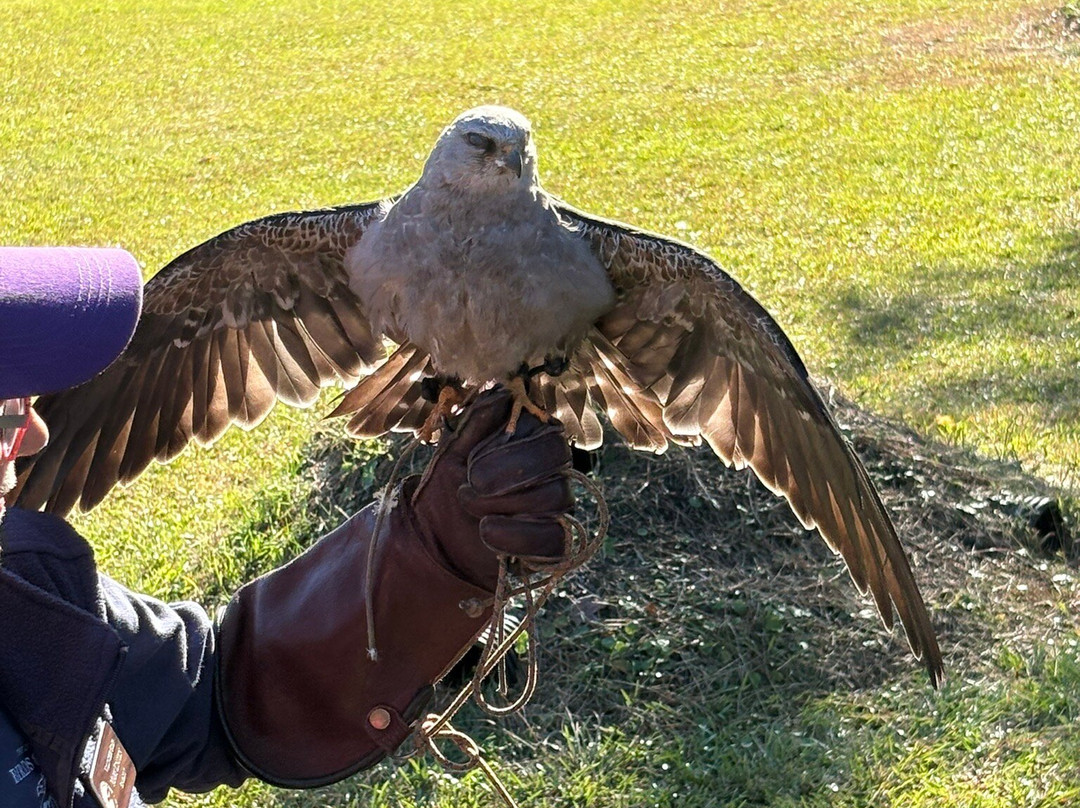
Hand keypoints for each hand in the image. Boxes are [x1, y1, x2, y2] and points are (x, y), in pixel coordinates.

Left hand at [410, 386, 573, 588]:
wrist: (436, 541)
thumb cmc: (447, 490)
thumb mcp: (450, 453)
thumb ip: (474, 423)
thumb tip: (500, 391)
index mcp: (529, 441)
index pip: (544, 427)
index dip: (508, 445)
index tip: (470, 462)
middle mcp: (550, 470)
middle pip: (557, 456)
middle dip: (508, 471)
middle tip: (470, 486)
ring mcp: (554, 508)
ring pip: (556, 495)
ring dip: (504, 504)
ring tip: (471, 510)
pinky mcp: (552, 544)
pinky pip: (555, 538)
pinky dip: (516, 536)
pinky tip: (487, 533)